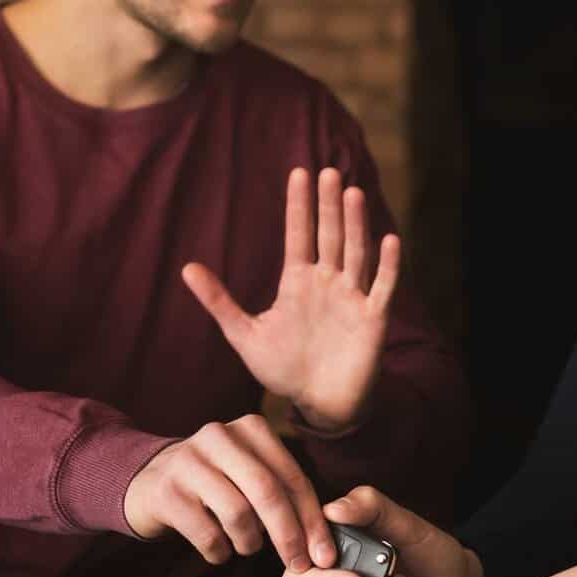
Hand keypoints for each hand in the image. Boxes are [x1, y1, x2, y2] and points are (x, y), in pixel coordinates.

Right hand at [123, 414, 335, 572]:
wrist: (147, 481)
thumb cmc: (215, 483)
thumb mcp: (249, 473)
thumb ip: (283, 492)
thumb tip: (322, 541)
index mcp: (251, 428)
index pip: (292, 476)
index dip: (312, 518)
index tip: (324, 553)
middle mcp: (220, 437)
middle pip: (267, 492)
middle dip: (289, 535)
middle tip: (299, 566)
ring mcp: (189, 461)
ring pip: (238, 513)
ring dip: (250, 542)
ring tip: (246, 546)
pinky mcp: (167, 491)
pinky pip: (207, 533)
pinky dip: (220, 551)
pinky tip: (219, 550)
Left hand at [182, 167, 399, 431]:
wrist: (320, 404)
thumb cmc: (284, 368)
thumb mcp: (245, 335)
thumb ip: (220, 301)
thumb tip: (187, 267)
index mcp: (298, 282)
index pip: (299, 235)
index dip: (299, 206)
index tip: (299, 173)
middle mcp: (328, 282)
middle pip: (329, 236)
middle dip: (328, 206)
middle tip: (328, 172)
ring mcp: (352, 298)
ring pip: (355, 253)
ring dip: (355, 225)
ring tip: (353, 194)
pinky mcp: (372, 318)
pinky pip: (382, 287)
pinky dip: (387, 265)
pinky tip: (389, 239)